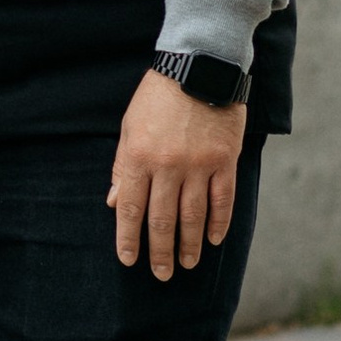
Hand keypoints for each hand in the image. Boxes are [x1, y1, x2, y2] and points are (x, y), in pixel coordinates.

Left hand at [109, 70, 246, 283]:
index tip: (129, 260)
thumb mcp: (130, 127)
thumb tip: (116, 202)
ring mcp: (199, 166)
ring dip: (189, 245)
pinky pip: (222, 200)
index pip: (131, 209)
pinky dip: (218, 223)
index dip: (128, 239)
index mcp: (139, 158)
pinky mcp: (225, 161)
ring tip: (188, 264)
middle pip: (162, 220)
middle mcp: (168, 167)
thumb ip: (123, 166)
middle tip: (161, 274)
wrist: (198, 66)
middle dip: (160, 251)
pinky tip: (214, 240)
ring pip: (193, 217)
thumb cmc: (158, 96)